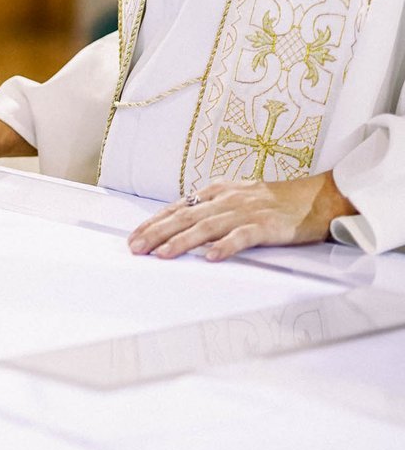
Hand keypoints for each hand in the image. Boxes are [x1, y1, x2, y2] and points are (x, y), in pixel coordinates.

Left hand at [127, 172, 355, 260]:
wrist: (316, 198)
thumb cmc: (274, 202)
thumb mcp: (236, 198)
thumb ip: (211, 208)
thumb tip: (180, 223)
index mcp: (217, 192)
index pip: (177, 208)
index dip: (153, 222)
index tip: (133, 236)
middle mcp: (227, 200)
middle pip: (185, 217)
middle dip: (156, 233)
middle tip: (135, 248)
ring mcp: (246, 212)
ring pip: (206, 226)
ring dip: (182, 241)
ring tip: (162, 254)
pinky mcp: (267, 225)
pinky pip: (242, 236)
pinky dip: (225, 246)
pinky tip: (210, 257)